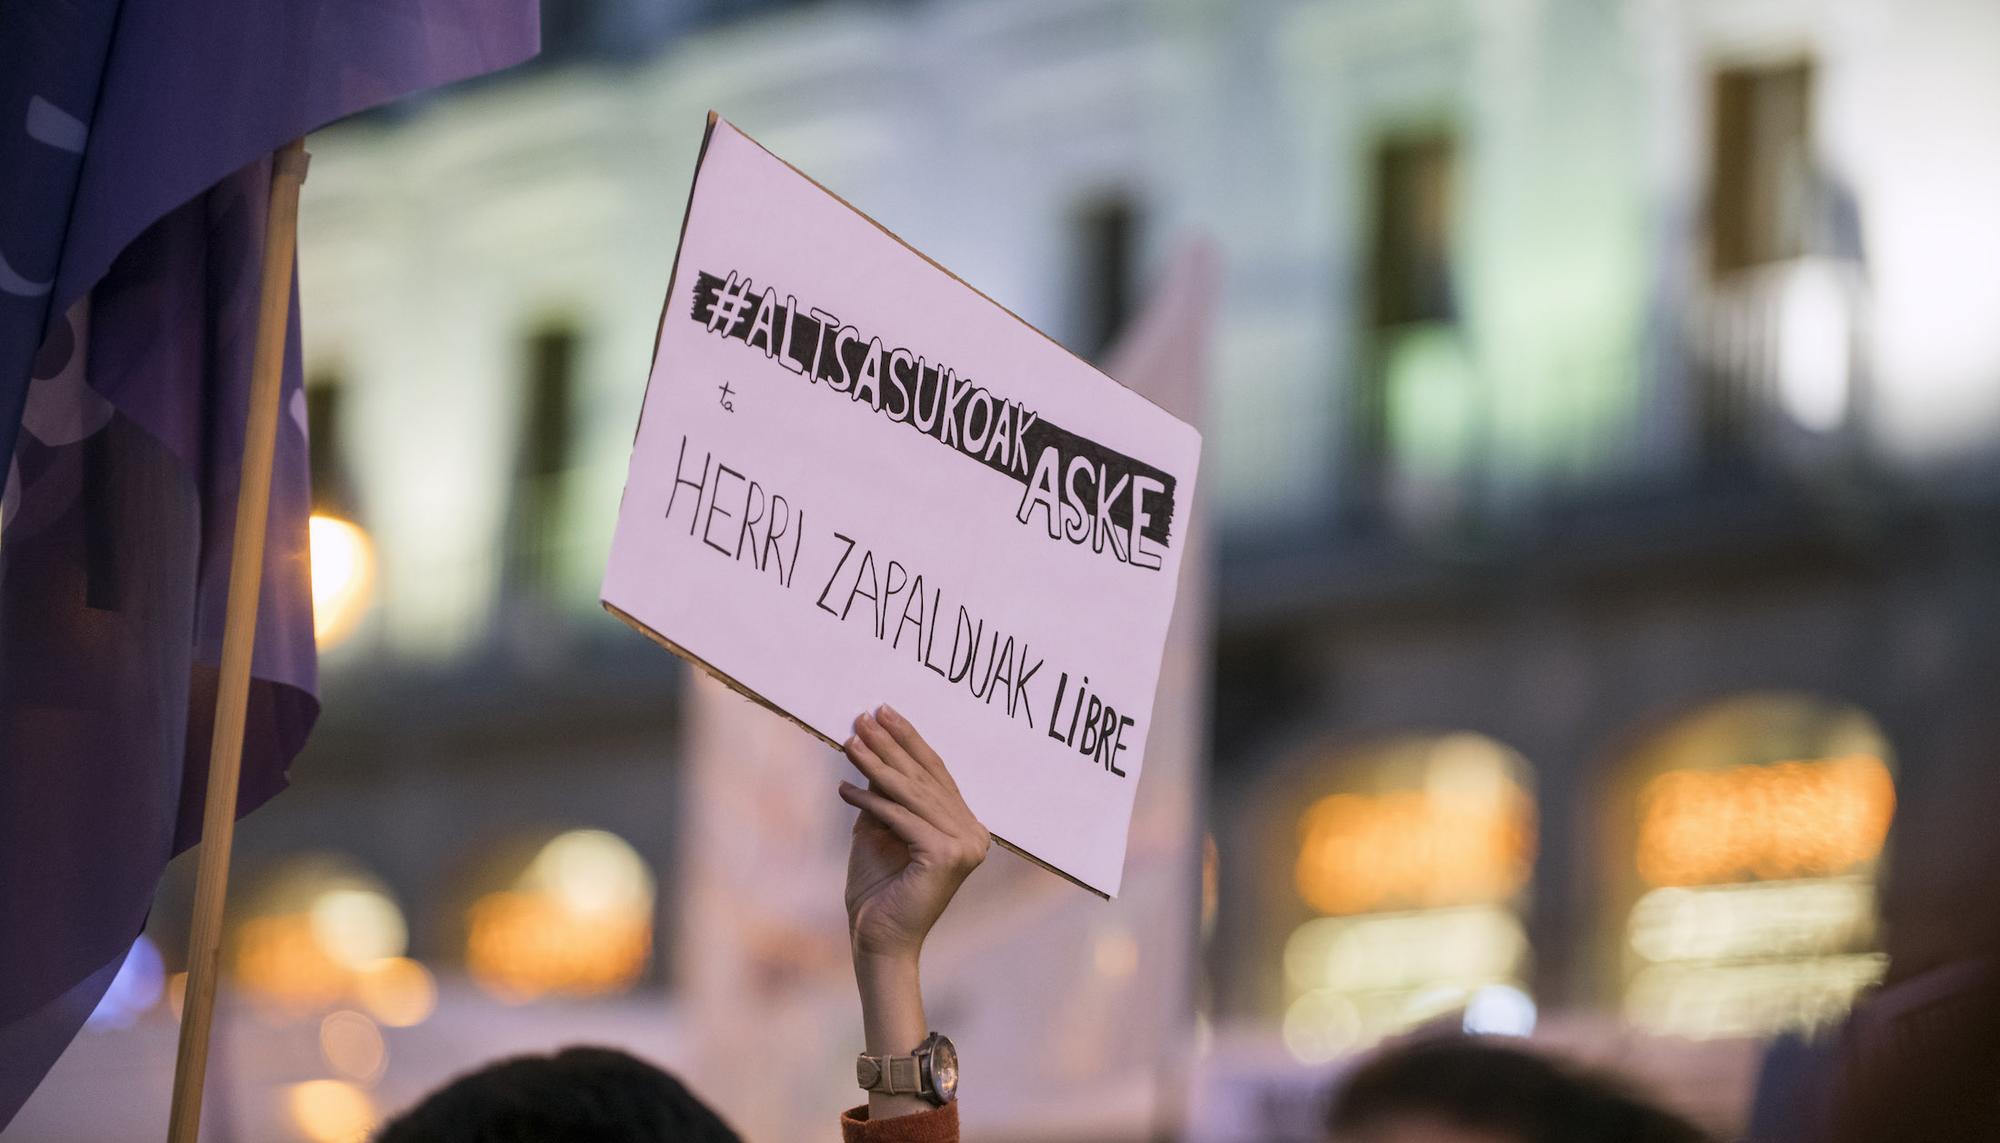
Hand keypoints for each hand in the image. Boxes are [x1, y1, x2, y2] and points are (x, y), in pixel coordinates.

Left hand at [840, 705, 986, 1119]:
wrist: (878, 940)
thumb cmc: (878, 889)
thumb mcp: (880, 828)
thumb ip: (885, 794)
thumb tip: (870, 747)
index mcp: (967, 826)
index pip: (936, 773)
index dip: (908, 740)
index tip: (882, 711)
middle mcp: (975, 834)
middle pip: (924, 778)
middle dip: (890, 745)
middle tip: (861, 716)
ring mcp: (965, 846)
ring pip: (911, 794)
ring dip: (876, 764)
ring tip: (848, 741)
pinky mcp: (945, 856)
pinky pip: (900, 818)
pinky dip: (870, 800)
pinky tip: (844, 788)